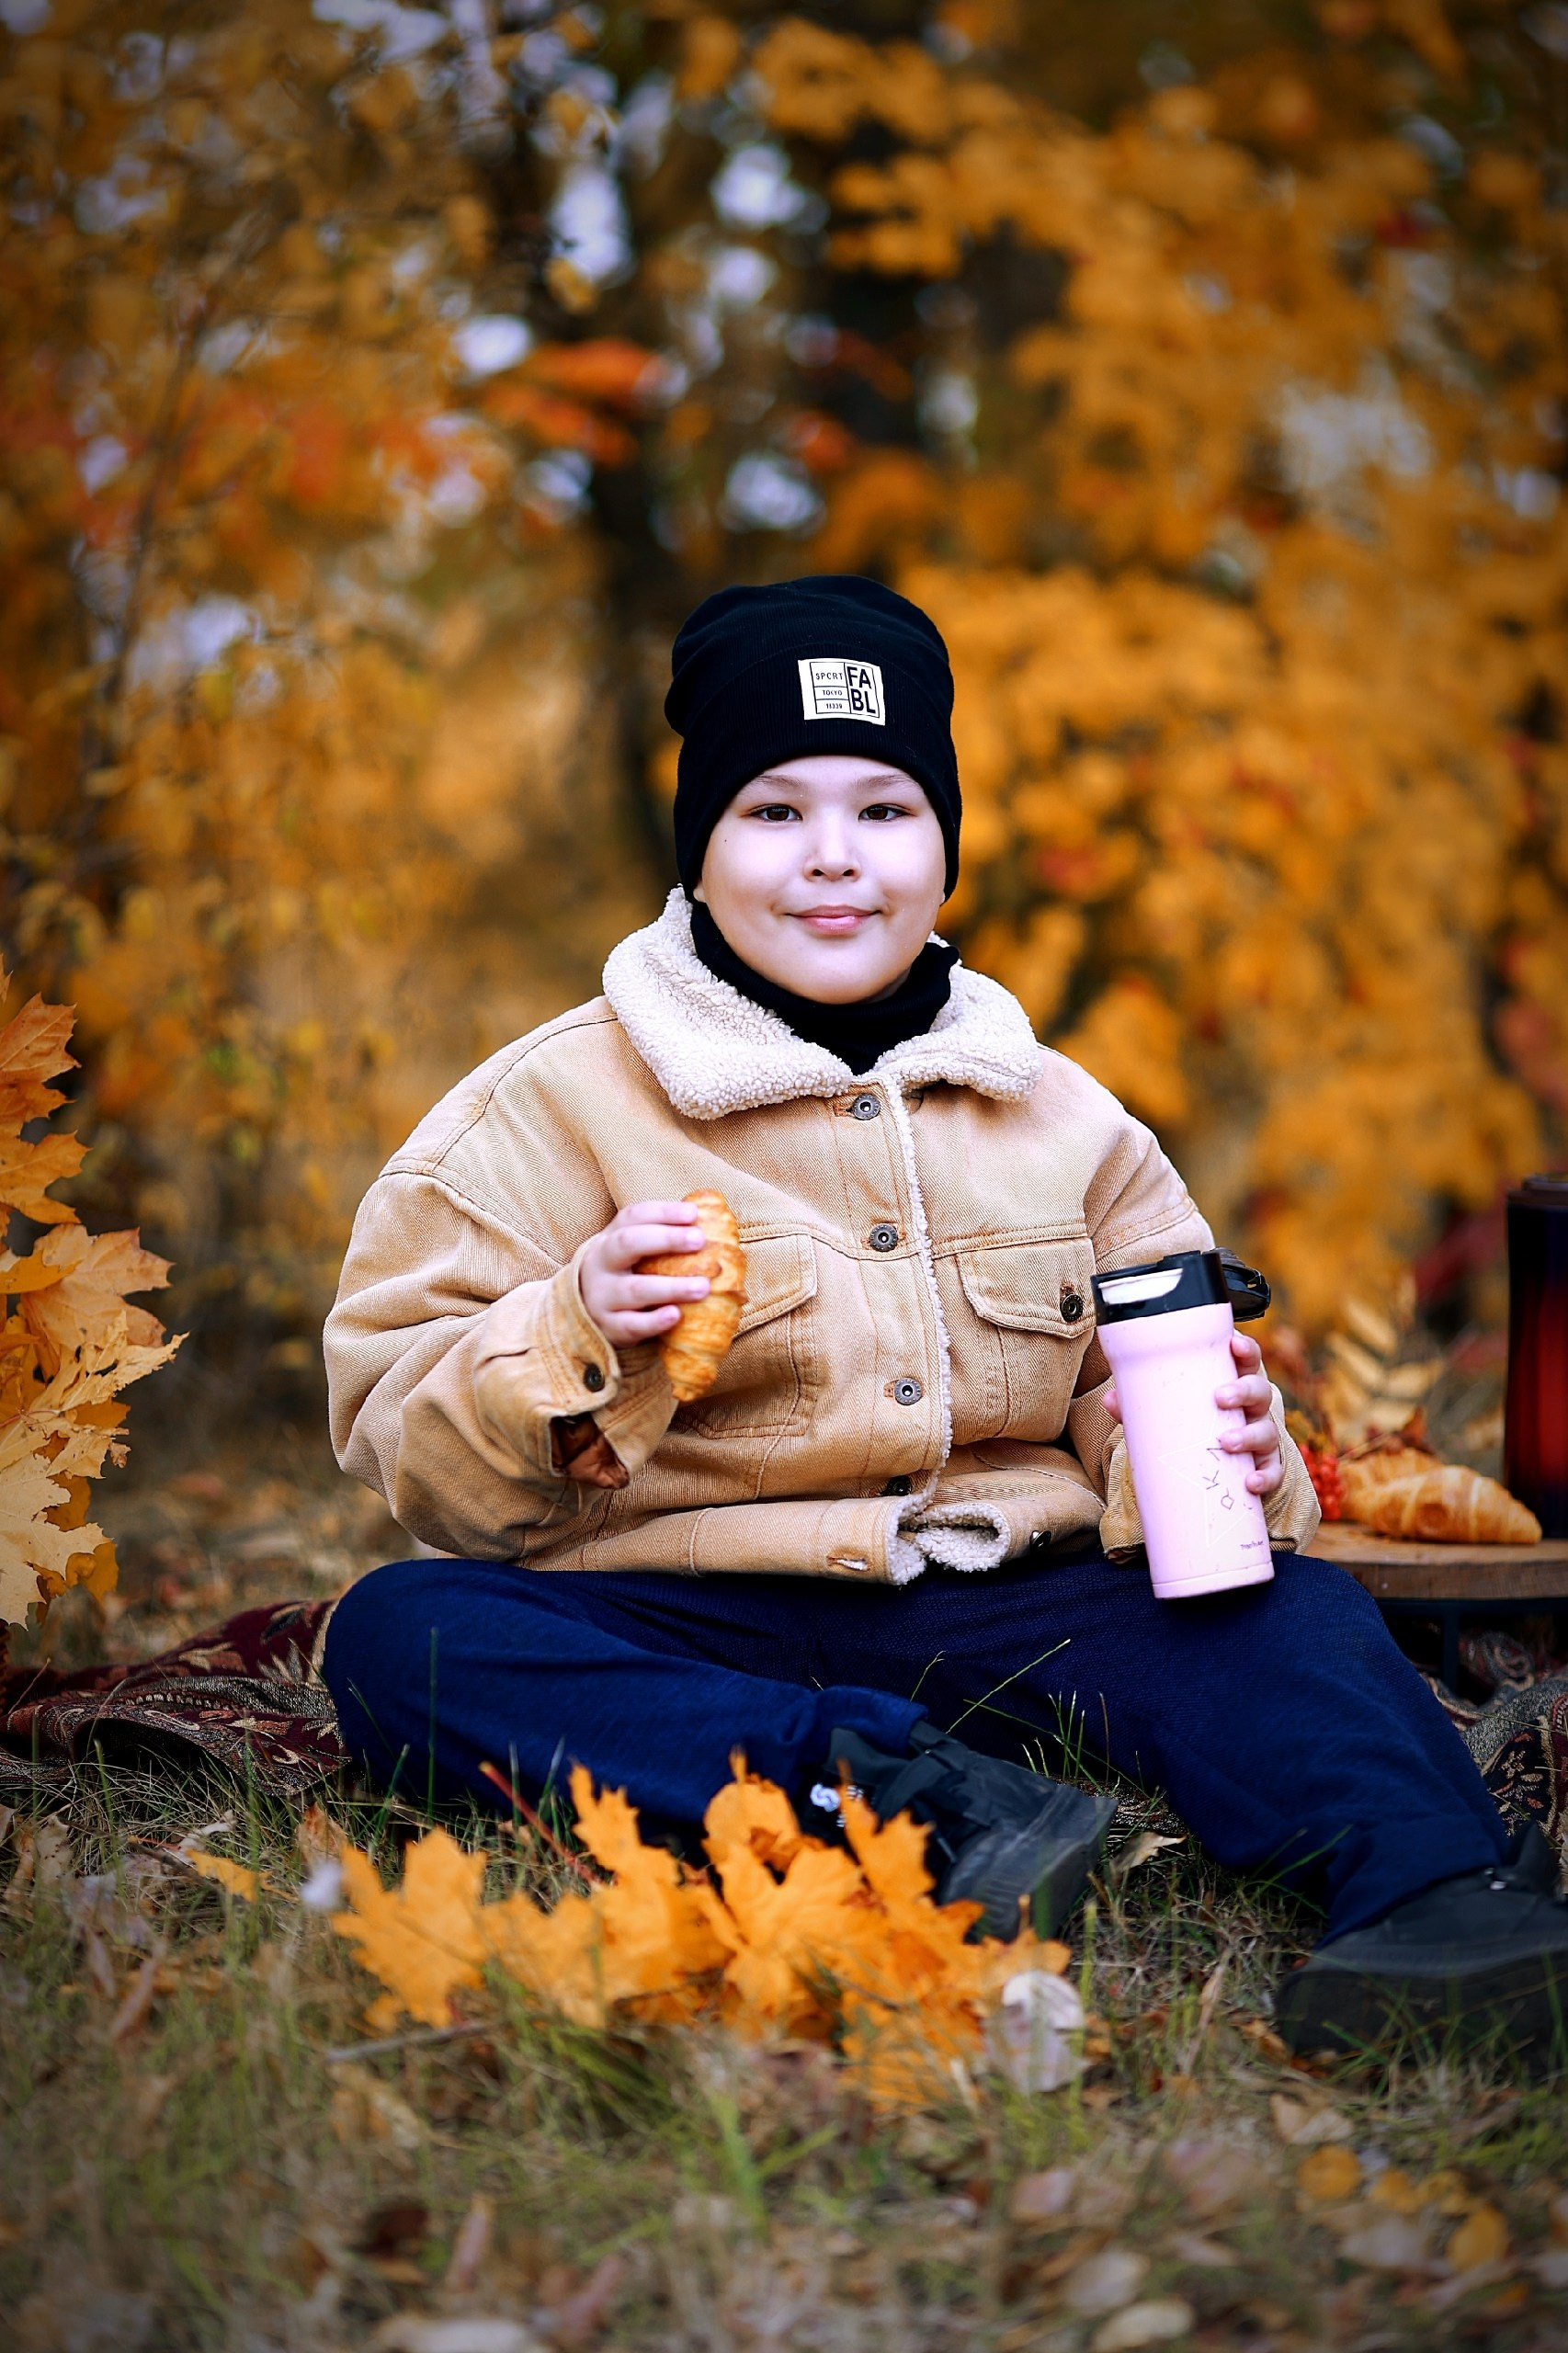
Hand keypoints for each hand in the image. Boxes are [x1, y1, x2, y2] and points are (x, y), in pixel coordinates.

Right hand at [579, 1200, 709, 1347]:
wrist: (587, 1313)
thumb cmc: (626, 1274)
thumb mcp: (634, 1251)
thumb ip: (664, 1235)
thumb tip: (714, 1219)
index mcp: (611, 1238)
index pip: (634, 1216)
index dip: (664, 1212)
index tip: (693, 1213)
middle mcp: (602, 1263)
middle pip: (628, 1243)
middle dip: (666, 1239)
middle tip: (699, 1239)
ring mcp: (602, 1296)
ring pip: (634, 1289)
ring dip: (671, 1287)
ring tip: (703, 1287)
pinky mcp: (609, 1327)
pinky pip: (631, 1325)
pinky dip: (654, 1321)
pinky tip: (676, 1315)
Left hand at [1103, 1332, 1282, 1497]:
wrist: (1221, 1465)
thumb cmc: (1198, 1423)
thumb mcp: (1172, 1410)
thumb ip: (1142, 1404)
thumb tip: (1109, 1400)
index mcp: (1234, 1383)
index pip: (1248, 1360)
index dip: (1246, 1349)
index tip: (1234, 1344)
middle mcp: (1253, 1408)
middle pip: (1260, 1391)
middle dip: (1243, 1391)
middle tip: (1220, 1397)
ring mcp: (1264, 1437)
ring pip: (1268, 1431)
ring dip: (1250, 1435)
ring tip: (1226, 1441)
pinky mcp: (1267, 1467)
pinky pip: (1273, 1472)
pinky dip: (1265, 1477)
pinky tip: (1250, 1482)